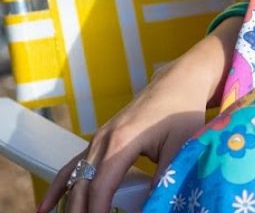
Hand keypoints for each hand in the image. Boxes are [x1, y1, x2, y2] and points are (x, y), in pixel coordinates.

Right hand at [38, 19, 239, 212]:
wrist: (178, 81)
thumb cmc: (183, 111)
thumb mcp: (181, 146)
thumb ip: (165, 179)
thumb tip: (153, 207)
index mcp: (123, 140)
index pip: (100, 187)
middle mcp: (104, 139)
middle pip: (81, 186)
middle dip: (80, 212)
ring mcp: (98, 138)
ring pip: (73, 177)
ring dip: (68, 205)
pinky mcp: (99, 140)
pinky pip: (72, 166)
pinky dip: (59, 187)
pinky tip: (45, 208)